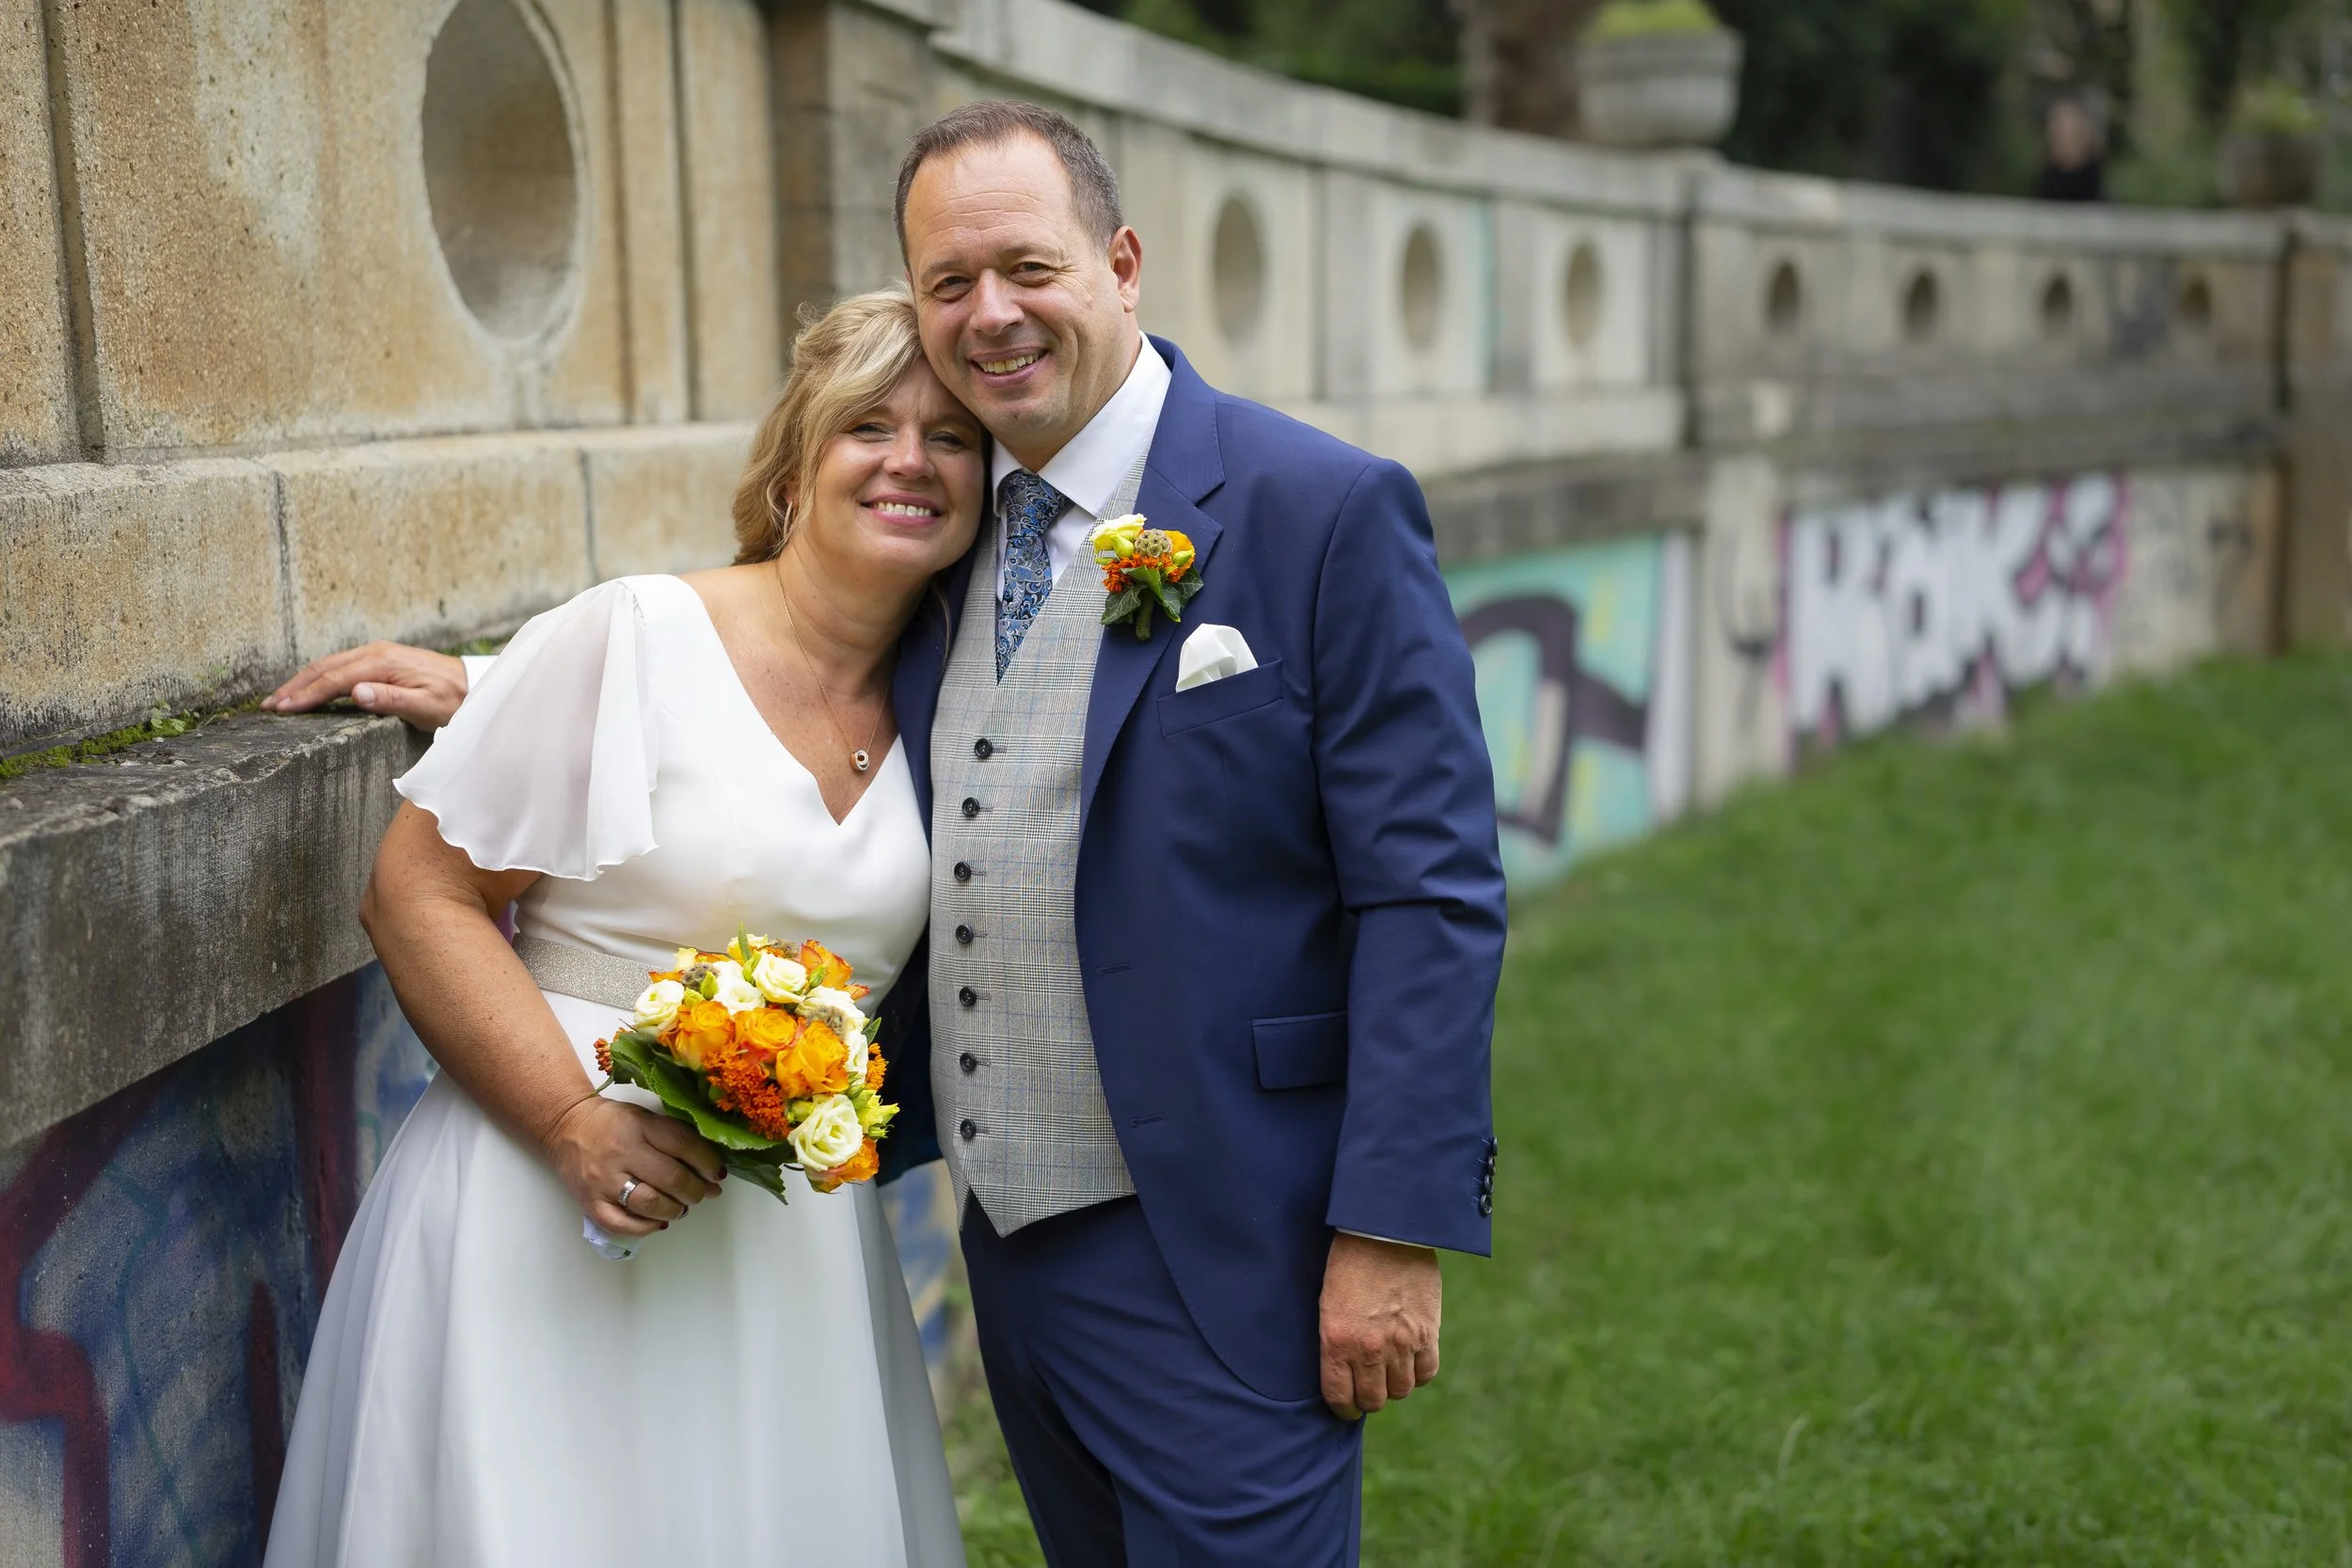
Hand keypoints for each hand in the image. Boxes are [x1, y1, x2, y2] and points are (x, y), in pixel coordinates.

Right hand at [262, 641, 469, 729]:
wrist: (471, 685)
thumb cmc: (451, 700)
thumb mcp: (424, 705)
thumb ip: (390, 698)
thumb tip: (356, 692)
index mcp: (382, 663)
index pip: (334, 680)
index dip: (306, 695)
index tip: (282, 709)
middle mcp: (375, 653)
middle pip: (324, 668)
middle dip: (294, 687)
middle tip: (269, 705)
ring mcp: (376, 654)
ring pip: (330, 665)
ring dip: (303, 681)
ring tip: (281, 699)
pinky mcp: (379, 659)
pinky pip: (341, 666)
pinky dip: (320, 677)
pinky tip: (310, 689)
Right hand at [542, 1096, 725, 1237]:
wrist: (565, 1126)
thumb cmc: (613, 1122)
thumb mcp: (645, 1118)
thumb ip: (675, 1139)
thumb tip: (709, 1170)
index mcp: (640, 1126)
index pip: (683, 1145)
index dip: (708, 1162)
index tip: (718, 1173)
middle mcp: (623, 1153)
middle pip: (672, 1179)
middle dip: (696, 1191)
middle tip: (702, 1193)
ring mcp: (604, 1180)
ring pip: (650, 1204)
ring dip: (675, 1209)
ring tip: (681, 1207)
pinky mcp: (590, 1202)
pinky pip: (622, 1224)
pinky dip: (647, 1227)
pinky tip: (659, 1221)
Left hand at [1319, 1233, 1441, 1419]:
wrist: (1384, 1230)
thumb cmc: (1347, 1263)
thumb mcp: (1327, 1304)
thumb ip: (1337, 1342)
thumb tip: (1346, 1371)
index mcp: (1337, 1342)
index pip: (1340, 1399)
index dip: (1343, 1408)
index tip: (1346, 1406)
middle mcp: (1370, 1349)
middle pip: (1373, 1400)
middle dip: (1368, 1398)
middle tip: (1367, 1386)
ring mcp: (1402, 1343)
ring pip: (1401, 1390)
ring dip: (1394, 1384)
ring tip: (1389, 1369)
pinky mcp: (1428, 1332)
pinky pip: (1427, 1372)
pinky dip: (1419, 1371)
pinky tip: (1411, 1358)